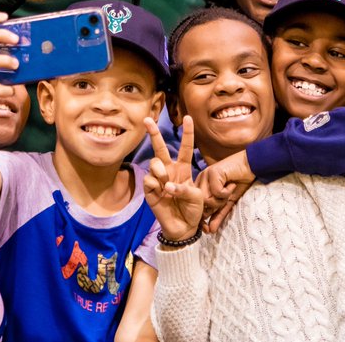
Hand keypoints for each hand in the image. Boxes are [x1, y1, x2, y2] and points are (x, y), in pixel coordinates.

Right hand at [142, 116, 202, 242]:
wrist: (183, 227)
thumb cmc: (193, 210)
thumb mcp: (196, 197)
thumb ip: (183, 188)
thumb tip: (166, 185)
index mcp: (184, 169)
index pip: (186, 148)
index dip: (187, 133)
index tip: (188, 118)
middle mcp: (170, 170)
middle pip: (161, 148)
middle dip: (154, 133)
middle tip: (147, 119)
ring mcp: (159, 179)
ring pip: (154, 162)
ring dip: (160, 170)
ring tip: (166, 183)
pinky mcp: (150, 190)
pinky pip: (149, 179)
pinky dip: (155, 185)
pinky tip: (161, 193)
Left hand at [198, 151, 255, 232]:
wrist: (251, 167)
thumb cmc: (239, 183)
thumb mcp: (227, 202)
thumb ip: (218, 215)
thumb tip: (210, 231)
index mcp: (202, 187)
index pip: (197, 207)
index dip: (203, 217)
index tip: (209, 228)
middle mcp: (201, 180)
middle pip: (201, 205)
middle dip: (215, 207)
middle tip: (226, 199)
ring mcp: (205, 175)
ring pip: (207, 199)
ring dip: (221, 200)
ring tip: (230, 191)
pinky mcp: (213, 172)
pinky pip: (217, 192)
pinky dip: (226, 192)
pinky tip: (232, 184)